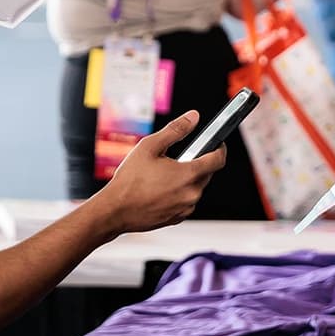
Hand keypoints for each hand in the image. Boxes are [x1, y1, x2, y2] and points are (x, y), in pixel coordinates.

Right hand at [95, 111, 226, 233]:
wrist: (115, 211)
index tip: (217, 142)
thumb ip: (175, 129)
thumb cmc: (129, 180)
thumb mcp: (150, 146)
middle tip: (181, 156)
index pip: (218, 159)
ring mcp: (185, 208)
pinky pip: (186, 201)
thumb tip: (193, 117)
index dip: (220, 148)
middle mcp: (192, 194)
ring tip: (166, 173)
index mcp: (188, 174)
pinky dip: (180, 193)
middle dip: (199, 162)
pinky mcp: (178, 218)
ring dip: (188, 179)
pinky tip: (162, 189)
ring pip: (196, 188)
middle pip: (207, 173)